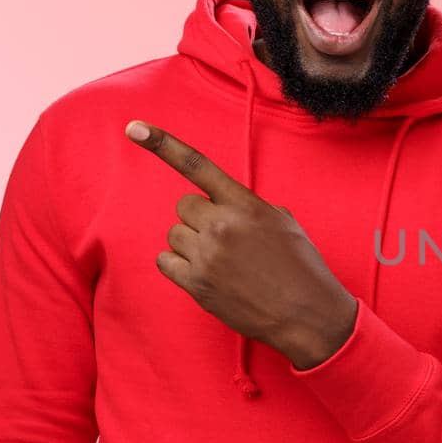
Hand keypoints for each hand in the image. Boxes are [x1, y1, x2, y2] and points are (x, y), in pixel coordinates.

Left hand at [125, 120, 356, 369]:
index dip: (163, 144)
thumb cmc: (301, 267)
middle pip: (184, 207)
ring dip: (191, 244)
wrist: (307, 314)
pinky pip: (165, 261)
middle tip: (225, 239)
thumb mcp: (283, 223)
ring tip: (221, 261)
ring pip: (174, 234)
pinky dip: (179, 265)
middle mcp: (222, 226)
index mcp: (246, 206)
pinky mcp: (196, 284)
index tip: (134, 128)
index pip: (198, 167)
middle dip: (200, 219)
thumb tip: (224, 207)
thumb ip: (248, 207)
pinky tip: (205, 273)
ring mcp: (207, 256)